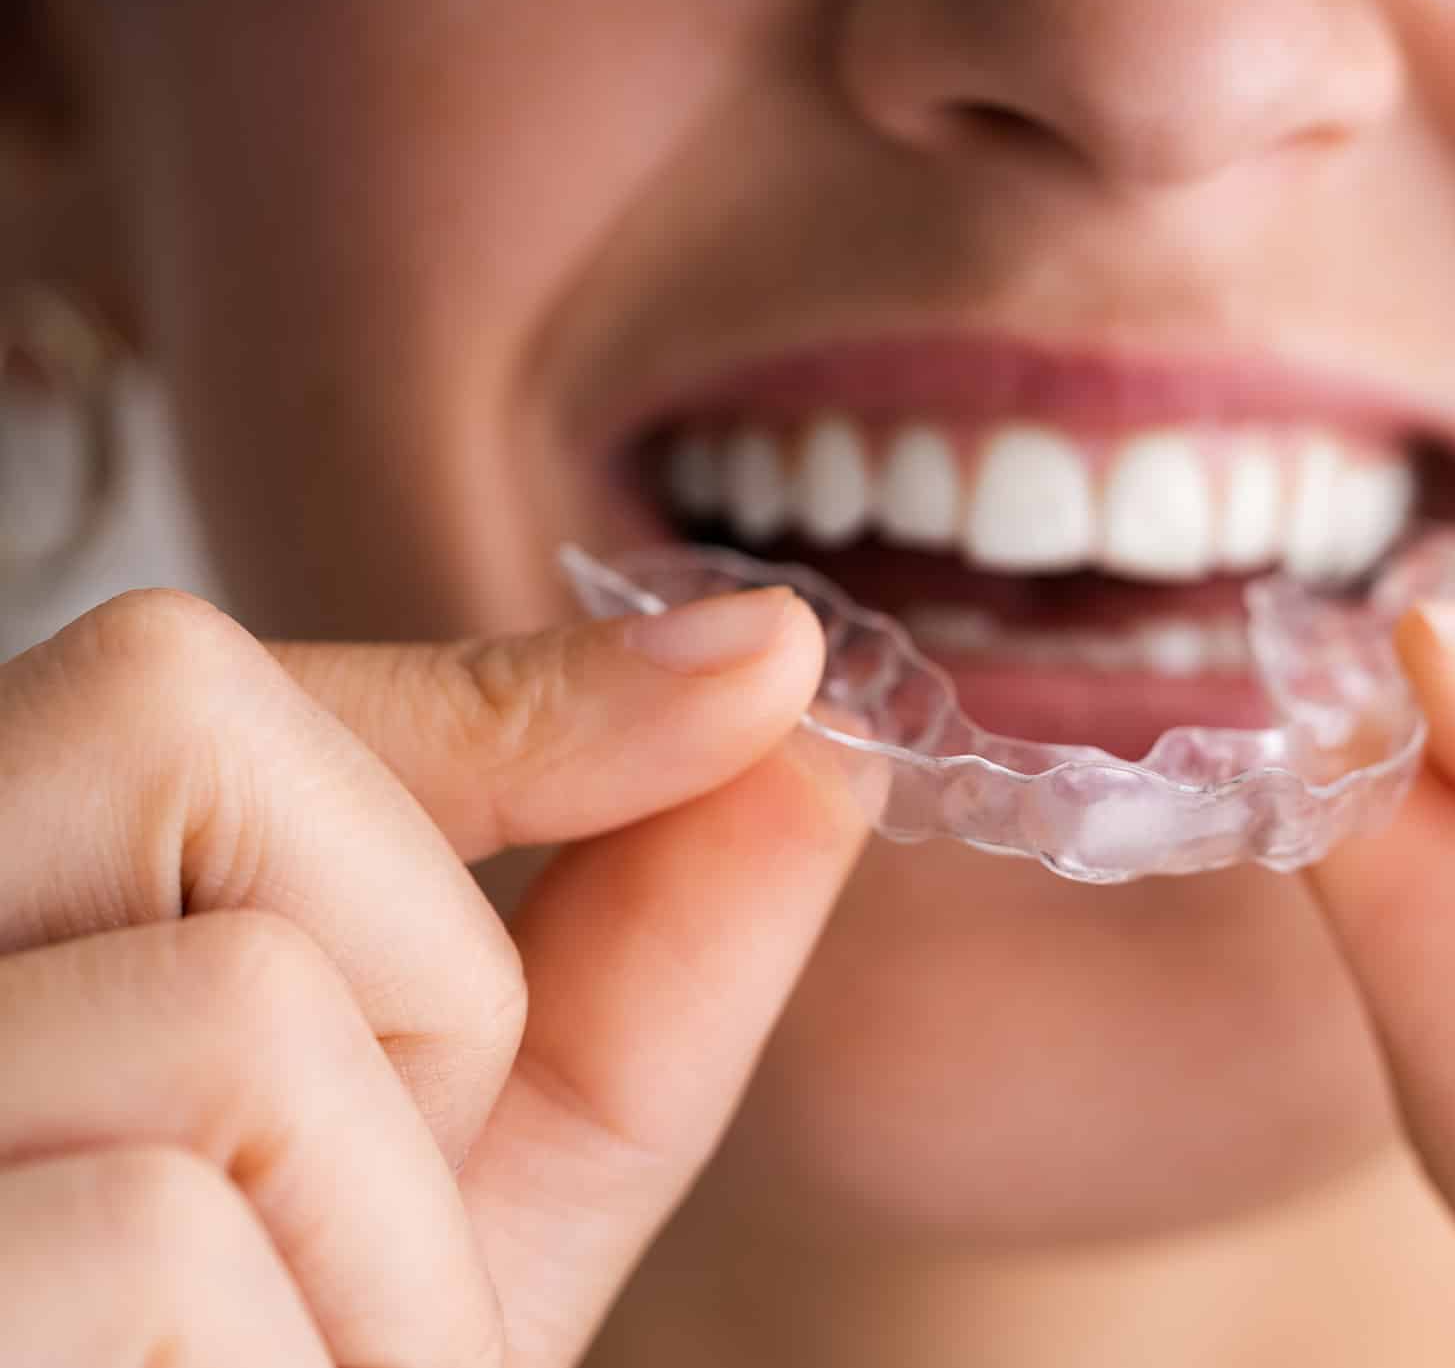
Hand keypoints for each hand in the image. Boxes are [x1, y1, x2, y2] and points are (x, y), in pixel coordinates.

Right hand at [0, 587, 871, 1365]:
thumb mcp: (462, 1199)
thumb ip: (621, 960)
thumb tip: (793, 694)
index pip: (191, 683)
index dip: (500, 692)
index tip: (775, 681)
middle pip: (197, 740)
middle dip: (421, 999)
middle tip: (341, 1261)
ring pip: (245, 1012)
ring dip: (380, 1265)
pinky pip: (169, 1226)